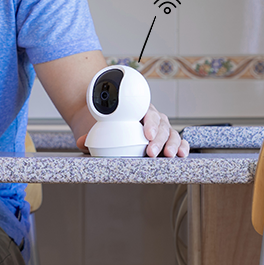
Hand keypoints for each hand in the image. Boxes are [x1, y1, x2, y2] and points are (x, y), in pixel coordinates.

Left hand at [74, 103, 189, 157]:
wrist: (105, 120)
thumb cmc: (104, 121)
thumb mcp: (96, 125)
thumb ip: (89, 134)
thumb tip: (81, 141)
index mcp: (137, 108)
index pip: (148, 112)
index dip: (150, 123)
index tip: (147, 134)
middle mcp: (151, 117)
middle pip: (161, 124)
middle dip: (159, 139)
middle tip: (151, 152)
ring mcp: (159, 128)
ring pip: (171, 132)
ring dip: (172, 144)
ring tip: (169, 155)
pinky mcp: (164, 139)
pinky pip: (176, 141)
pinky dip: (181, 146)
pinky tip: (182, 154)